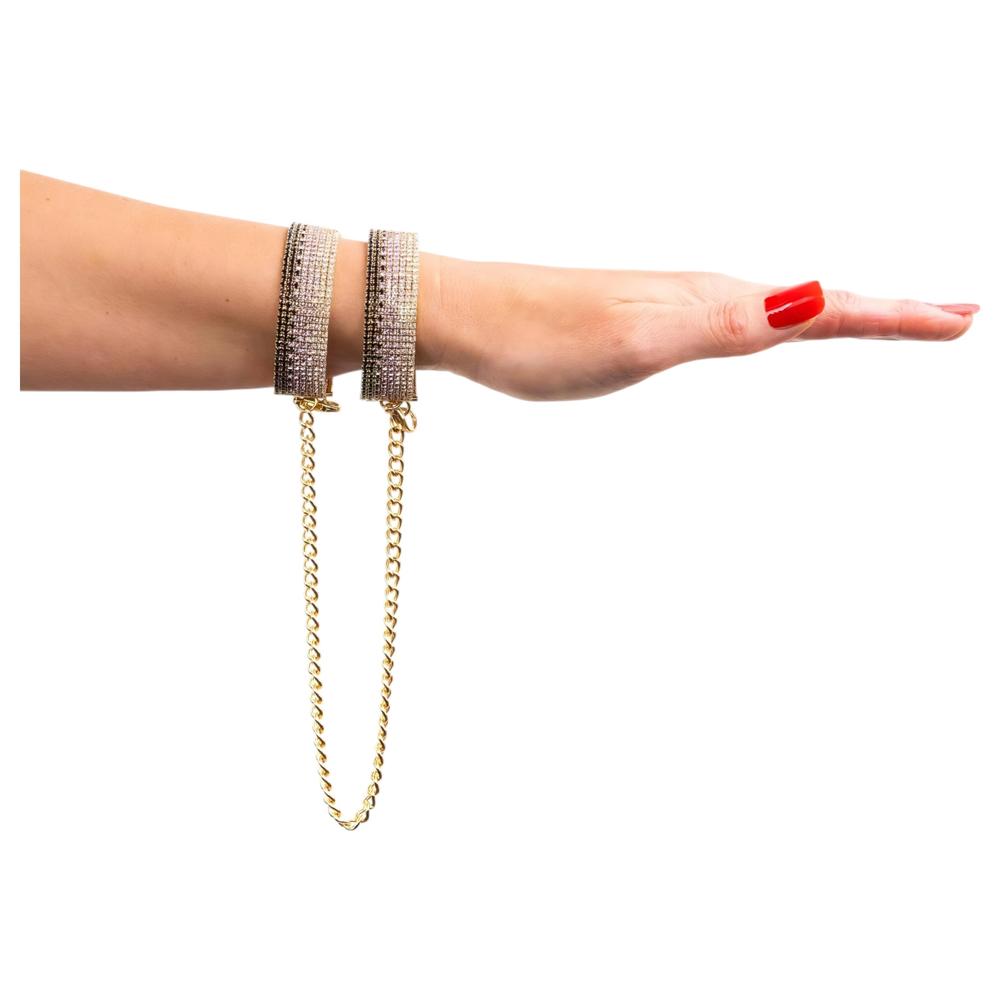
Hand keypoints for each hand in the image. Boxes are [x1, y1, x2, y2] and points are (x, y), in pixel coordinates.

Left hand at [423, 257, 978, 400]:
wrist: (465, 316)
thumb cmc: (541, 333)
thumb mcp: (639, 335)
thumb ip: (725, 320)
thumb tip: (816, 296)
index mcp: (715, 301)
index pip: (826, 307)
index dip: (895, 317)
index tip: (959, 320)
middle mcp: (705, 295)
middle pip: (819, 302)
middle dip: (889, 313)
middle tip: (952, 317)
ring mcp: (677, 306)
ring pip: (782, 309)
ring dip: (842, 314)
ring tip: (884, 318)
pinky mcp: (649, 319)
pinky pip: (740, 321)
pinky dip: (783, 323)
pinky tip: (772, 327)